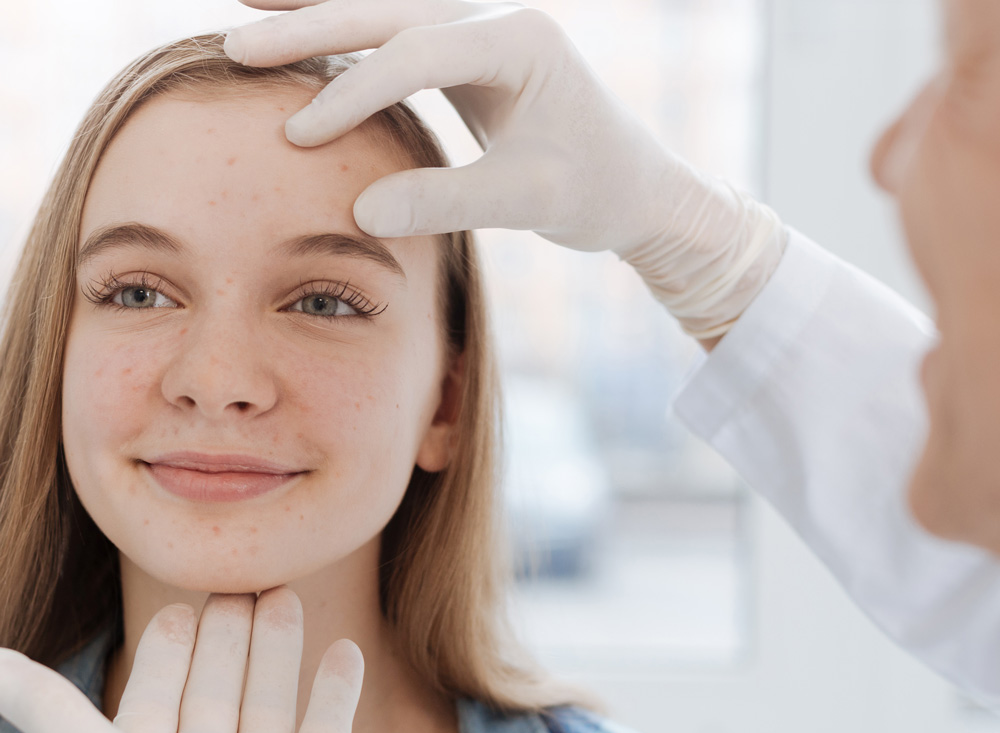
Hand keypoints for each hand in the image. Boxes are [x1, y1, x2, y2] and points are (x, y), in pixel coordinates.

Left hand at [0, 589, 402, 732]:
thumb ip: (47, 711)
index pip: (154, 695)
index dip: (163, 649)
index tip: (180, 600)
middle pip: (215, 690)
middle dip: (226, 637)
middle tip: (244, 581)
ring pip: (270, 701)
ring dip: (277, 649)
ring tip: (286, 595)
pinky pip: (327, 730)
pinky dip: (335, 690)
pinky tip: (346, 649)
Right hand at [224, 0, 786, 336]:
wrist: (638, 187)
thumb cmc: (596, 192)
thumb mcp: (529, 201)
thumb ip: (449, 202)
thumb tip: (360, 211)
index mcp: (522, 40)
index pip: (419, 53)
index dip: (355, 91)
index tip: (300, 136)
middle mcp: (500, 20)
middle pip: (391, 12)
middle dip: (313, 27)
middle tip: (238, 49)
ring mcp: (485, 32)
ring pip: (388, 14)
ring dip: (319, 13)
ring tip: (245, 9)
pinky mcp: (473, 56)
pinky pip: (399, 36)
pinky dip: (350, 37)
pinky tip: (302, 27)